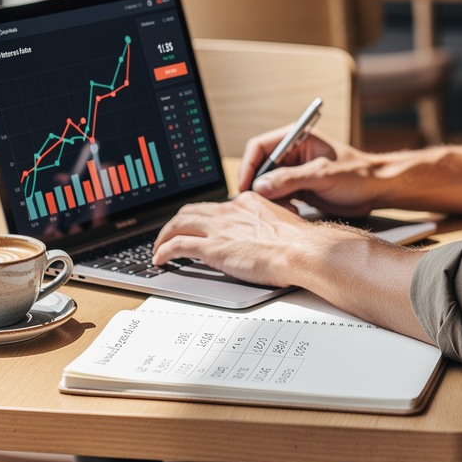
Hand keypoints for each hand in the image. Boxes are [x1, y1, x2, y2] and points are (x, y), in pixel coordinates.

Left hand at [151, 191, 345, 285]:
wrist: (302, 251)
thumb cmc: (299, 244)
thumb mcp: (281, 224)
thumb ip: (266, 225)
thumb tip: (265, 235)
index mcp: (246, 202)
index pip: (214, 207)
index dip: (201, 217)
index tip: (196, 226)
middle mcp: (229, 211)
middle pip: (191, 211)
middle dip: (176, 223)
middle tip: (169, 235)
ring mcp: (219, 228)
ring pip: (178, 224)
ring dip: (164, 236)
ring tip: (159, 248)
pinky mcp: (213, 247)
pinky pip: (177, 245)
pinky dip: (163, 251)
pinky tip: (159, 259)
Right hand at [238, 129, 383, 215]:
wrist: (377, 190)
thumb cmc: (357, 174)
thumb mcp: (323, 174)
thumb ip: (290, 179)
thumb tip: (260, 185)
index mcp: (296, 139)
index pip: (260, 147)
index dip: (248, 166)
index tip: (245, 186)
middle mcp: (292, 154)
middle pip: (260, 168)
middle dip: (259, 187)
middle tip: (261, 204)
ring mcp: (295, 173)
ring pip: (267, 186)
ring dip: (270, 200)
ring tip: (285, 209)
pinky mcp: (299, 189)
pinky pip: (278, 197)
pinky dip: (279, 206)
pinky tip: (292, 212)